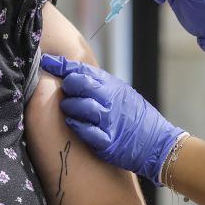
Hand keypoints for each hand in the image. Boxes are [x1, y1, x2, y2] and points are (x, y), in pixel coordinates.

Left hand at [40, 54, 182, 185]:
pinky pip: (87, 131)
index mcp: (112, 86)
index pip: (82, 69)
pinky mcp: (108, 142)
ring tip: (69, 110)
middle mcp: (111, 100)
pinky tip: (73, 124)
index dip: (61, 64)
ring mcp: (109, 120)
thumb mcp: (121, 93)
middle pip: (79, 83)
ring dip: (70, 107)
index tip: (46, 61)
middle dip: (67, 86)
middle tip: (65, 91)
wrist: (158, 143)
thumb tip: (71, 74)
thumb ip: (99, 84)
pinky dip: (77, 126)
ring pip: (81, 106)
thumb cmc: (135, 117)